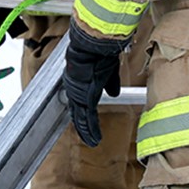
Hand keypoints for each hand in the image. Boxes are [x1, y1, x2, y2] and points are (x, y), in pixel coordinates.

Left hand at [63, 28, 121, 146]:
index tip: (84, 121)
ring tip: (91, 141)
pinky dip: (90, 131)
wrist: (91, 46)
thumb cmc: (99, 52)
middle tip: (85, 136)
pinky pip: (86, 119)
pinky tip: (93, 140)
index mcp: (78, 82)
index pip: (79, 101)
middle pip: (77, 112)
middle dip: (81, 125)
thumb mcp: (107, 70)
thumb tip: (114, 92)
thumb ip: (109, 82)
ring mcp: (77, 95)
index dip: (81, 112)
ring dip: (86, 131)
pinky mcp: (84, 99)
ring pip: (80, 118)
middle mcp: (74, 90)